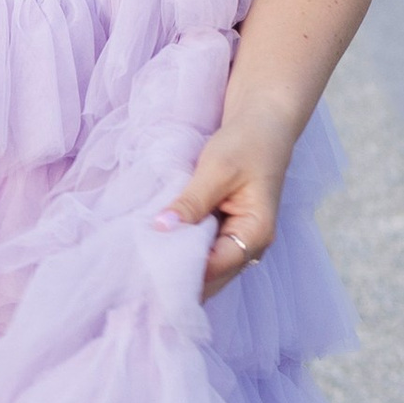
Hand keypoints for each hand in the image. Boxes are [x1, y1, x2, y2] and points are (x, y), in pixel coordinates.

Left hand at [162, 105, 293, 295]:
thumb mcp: (217, 170)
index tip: (150, 271)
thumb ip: (191, 202)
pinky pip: (204, 250)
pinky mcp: (225, 229)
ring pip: (207, 267)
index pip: (217, 267)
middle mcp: (251, 244)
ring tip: (145, 269)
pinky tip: (159, 250)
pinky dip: (184, 250)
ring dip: (181, 265)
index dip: (185, 272)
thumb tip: (161, 228)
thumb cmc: (246, 143)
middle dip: (181, 277)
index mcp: (256, 232)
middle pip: (213, 276)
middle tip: (140, 280)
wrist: (263, 122)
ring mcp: (238, 238)